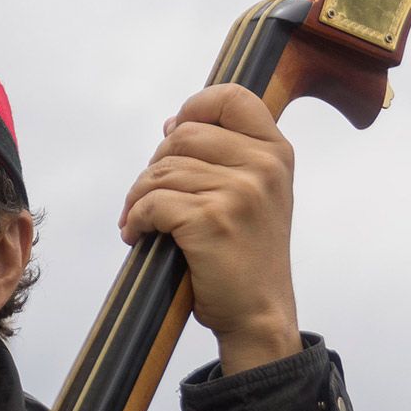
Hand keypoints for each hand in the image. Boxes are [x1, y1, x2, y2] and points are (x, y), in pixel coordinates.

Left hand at [119, 84, 300, 374]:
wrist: (258, 314)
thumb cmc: (245, 256)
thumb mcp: (253, 195)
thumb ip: (224, 156)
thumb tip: (173, 123)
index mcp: (276, 152)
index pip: (232, 97)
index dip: (194, 107)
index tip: (173, 133)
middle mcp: (263, 165)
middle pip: (181, 135)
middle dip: (154, 166)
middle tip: (149, 197)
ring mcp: (239, 191)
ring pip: (160, 171)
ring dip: (138, 198)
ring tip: (141, 221)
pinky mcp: (210, 219)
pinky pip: (151, 202)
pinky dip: (134, 220)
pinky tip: (137, 236)